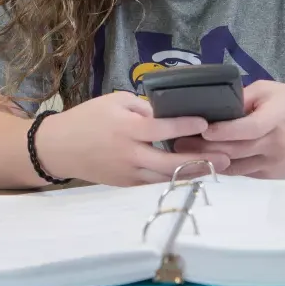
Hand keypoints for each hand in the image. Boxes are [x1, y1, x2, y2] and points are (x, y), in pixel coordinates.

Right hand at [36, 92, 230, 186]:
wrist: (59, 148)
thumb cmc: (88, 118)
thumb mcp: (114, 100)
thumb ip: (143, 107)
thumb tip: (168, 113)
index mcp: (127, 129)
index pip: (160, 128)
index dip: (184, 125)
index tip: (206, 122)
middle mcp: (130, 154)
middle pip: (169, 162)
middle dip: (199, 161)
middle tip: (225, 158)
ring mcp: (128, 173)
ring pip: (165, 178)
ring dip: (191, 175)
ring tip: (217, 170)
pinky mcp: (126, 185)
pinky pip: (154, 184)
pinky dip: (174, 180)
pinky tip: (193, 176)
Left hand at [174, 81, 284, 178]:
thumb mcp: (271, 89)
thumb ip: (244, 96)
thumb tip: (217, 105)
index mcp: (274, 119)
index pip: (247, 128)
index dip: (223, 131)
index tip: (201, 129)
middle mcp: (273, 144)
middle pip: (235, 150)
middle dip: (204, 148)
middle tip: (178, 143)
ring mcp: (271, 163)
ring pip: (235, 167)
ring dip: (208, 161)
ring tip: (184, 154)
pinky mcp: (270, 174)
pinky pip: (242, 173)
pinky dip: (223, 167)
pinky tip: (204, 161)